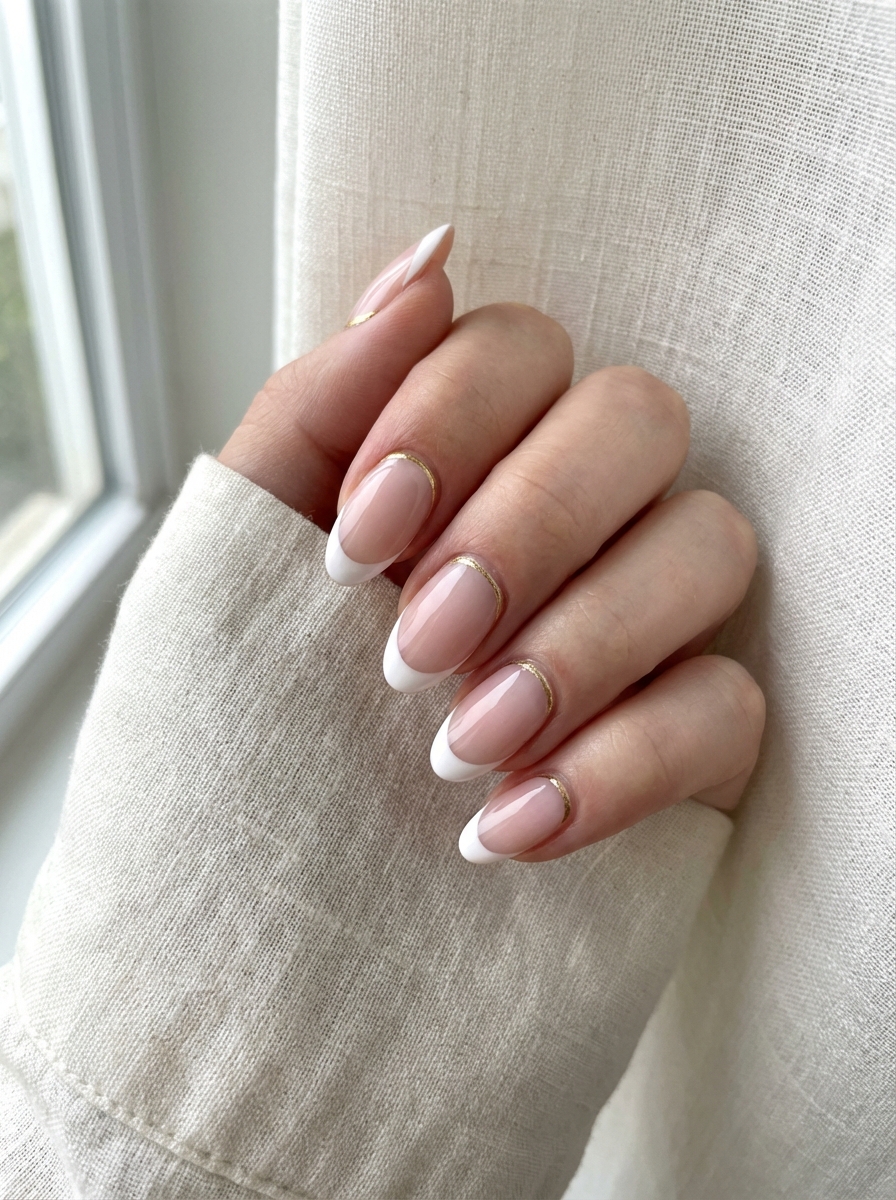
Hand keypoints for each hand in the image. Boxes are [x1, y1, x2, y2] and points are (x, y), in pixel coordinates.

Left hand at [220, 226, 763, 862]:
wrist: (261, 924)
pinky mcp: (697, 735)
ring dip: (582, 641)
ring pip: (710, 545)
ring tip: (458, 742)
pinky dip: (622, 763)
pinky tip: (508, 825)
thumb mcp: (239, 560)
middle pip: (638, 418)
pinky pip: (731, 706)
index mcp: (465, 460)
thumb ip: (320, 406)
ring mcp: (648, 620)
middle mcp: (572, 515)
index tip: (356, 545)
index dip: (446, 421)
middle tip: (417, 644)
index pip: (521, 347)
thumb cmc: (245, 729)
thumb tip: (427, 262)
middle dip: (528, 522)